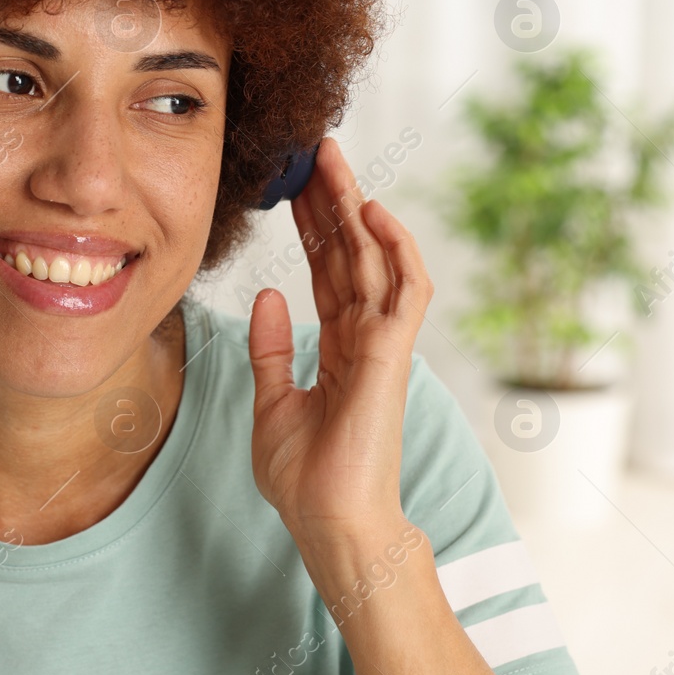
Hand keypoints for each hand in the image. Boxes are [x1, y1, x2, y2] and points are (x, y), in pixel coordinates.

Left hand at [246, 137, 433, 547]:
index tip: (295, 184)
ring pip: (376, 258)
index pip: (328, 269)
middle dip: (333, 200)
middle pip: (351, 252)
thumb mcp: (273, 401)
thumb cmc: (306, 477)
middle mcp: (366, 337)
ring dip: (357, 207)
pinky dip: (394, 248)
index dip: (315, 225)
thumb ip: (272, 347)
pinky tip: (372, 212)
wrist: (329, 524)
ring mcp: (384, 345)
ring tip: (332, 162)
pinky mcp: (393, 357)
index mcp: (341, 346)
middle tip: (313, 151)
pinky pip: (405, 291)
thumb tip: (268, 294)